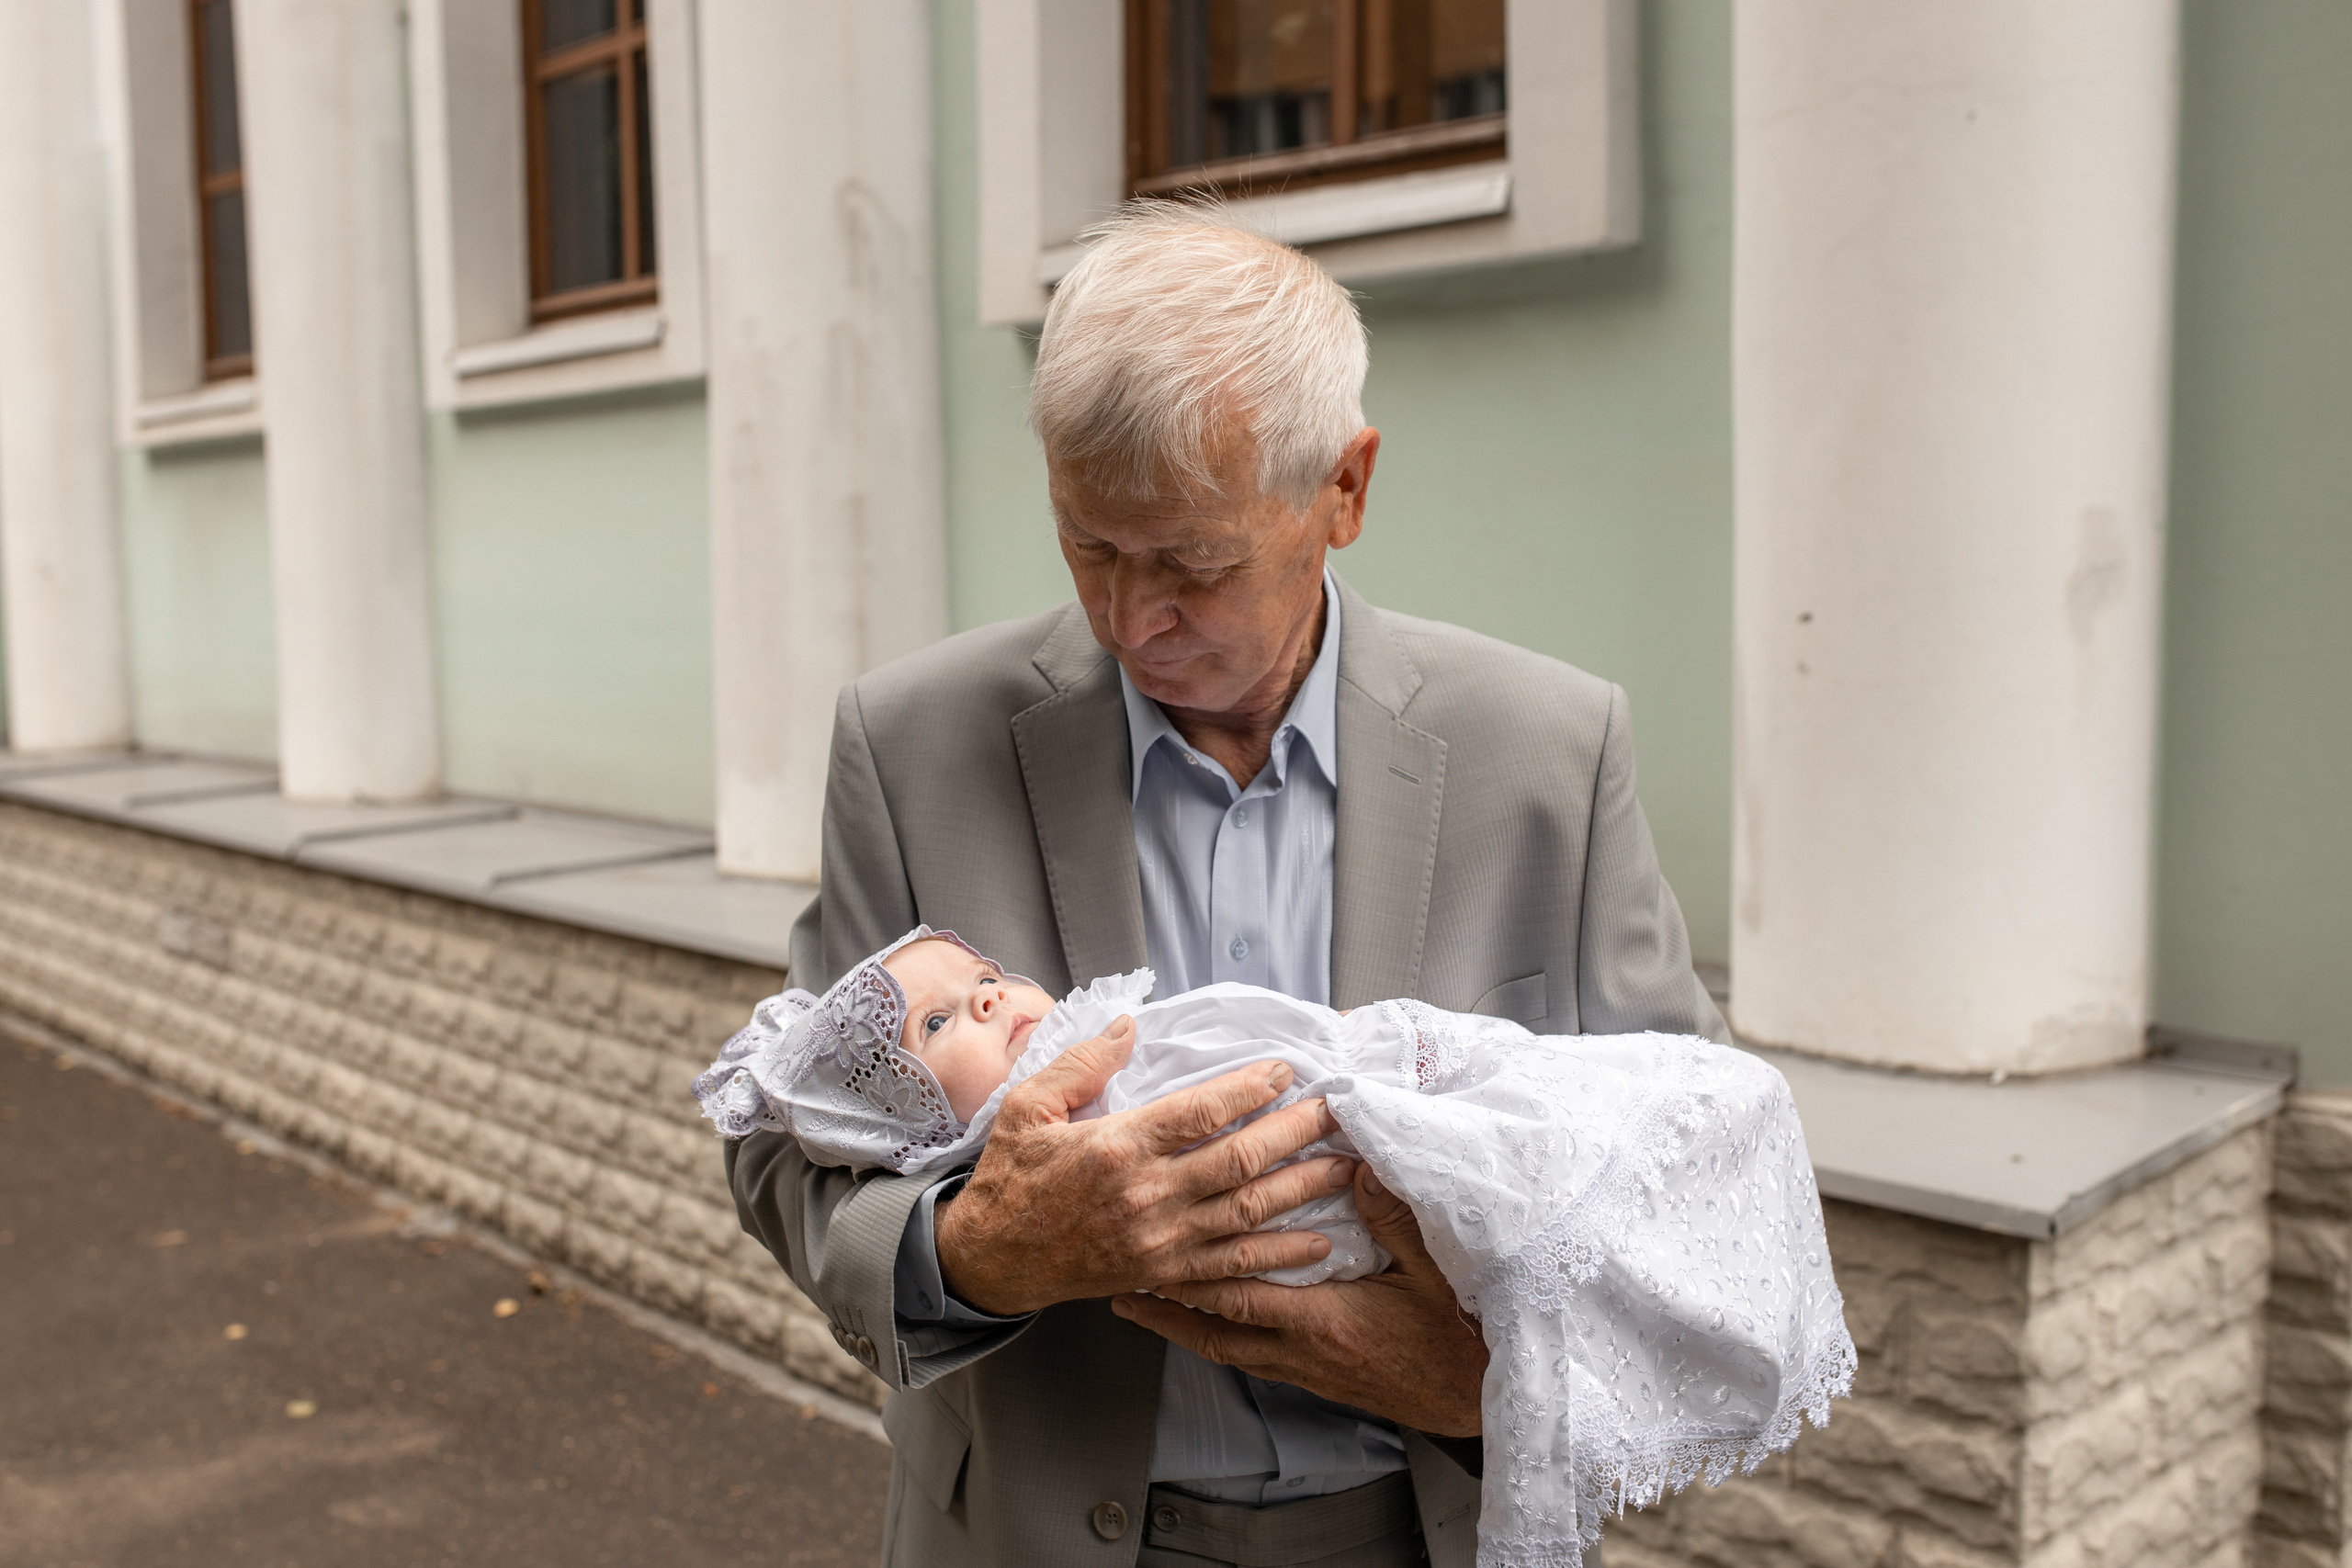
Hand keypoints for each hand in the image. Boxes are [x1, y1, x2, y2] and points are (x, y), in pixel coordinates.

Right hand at [934, 1017, 1355, 1316]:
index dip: (1249, 1089)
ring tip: (1347, 1167)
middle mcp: (1147, 1196)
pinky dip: (1280, 1257)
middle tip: (1337, 1110)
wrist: (993, 1259)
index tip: (1285, 1070)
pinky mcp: (1165, 1275)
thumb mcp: (1030, 1107)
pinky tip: (1317, 1245)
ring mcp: (1160, 1241)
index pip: (1199, 1112)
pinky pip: (1234, 1268)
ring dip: (1302, 1189)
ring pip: (1247, 1213)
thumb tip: (1130, 1025)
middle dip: (1296, 1132)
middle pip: (1239, 1160)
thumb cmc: (1012, 1178)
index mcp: (1117, 1147)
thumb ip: (1083, 1064)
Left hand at [1110, 1165, 1487, 1436]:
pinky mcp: (1317, 1379)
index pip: (1242, 1294)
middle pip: (1216, 1330)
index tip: (1153, 1255)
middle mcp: (1304, 1351)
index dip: (1193, 1276)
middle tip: (1120, 1284)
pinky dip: (1219, 1337)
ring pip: (1227, 1349)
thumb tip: (1361, 1165)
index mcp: (1325, 1319)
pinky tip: (1208, 1323)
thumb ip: (1395, 1217)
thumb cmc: (1460, 1337)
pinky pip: (1251, 1358)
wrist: (1477, 1398)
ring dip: (1183, 1326)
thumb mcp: (1435, 1269)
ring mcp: (1308, 1370)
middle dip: (1165, 1308)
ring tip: (1143, 1306)